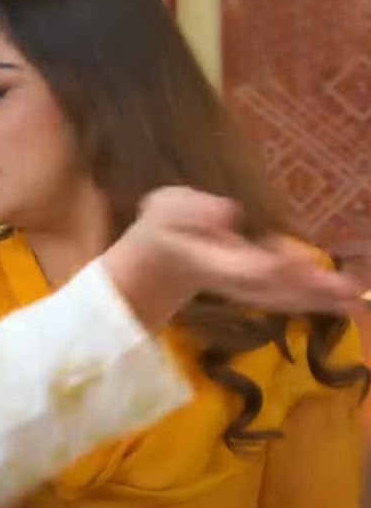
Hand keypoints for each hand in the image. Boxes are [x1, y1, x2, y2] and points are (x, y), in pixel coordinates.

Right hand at [102, 187, 358, 330]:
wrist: (156, 267)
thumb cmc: (162, 230)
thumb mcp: (164, 208)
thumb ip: (190, 209)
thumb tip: (227, 215)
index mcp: (208, 260)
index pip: (241, 266)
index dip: (270, 265)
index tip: (298, 261)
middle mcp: (231, 279)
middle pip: (270, 289)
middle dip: (307, 290)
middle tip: (348, 292)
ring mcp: (245, 289)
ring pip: (281, 297)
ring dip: (317, 299)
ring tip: (353, 298)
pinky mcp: (257, 289)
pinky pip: (286, 296)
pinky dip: (312, 297)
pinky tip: (341, 296)